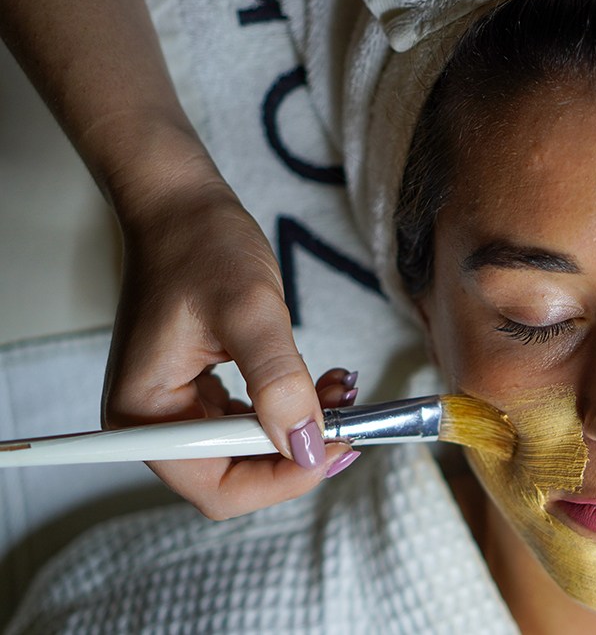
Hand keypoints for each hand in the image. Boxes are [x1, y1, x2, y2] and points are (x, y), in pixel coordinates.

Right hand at [102, 177, 359, 518]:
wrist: (182, 205)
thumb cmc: (201, 245)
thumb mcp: (249, 309)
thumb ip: (277, 381)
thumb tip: (307, 446)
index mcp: (144, 415)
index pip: (218, 487)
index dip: (281, 479)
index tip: (336, 447)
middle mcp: (152, 422)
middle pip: (236, 477)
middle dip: (298, 453)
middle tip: (353, 423)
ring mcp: (176, 408)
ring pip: (251, 451)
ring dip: (302, 430)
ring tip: (345, 394)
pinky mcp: (199, 392)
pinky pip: (252, 422)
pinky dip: (291, 409)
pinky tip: (326, 386)